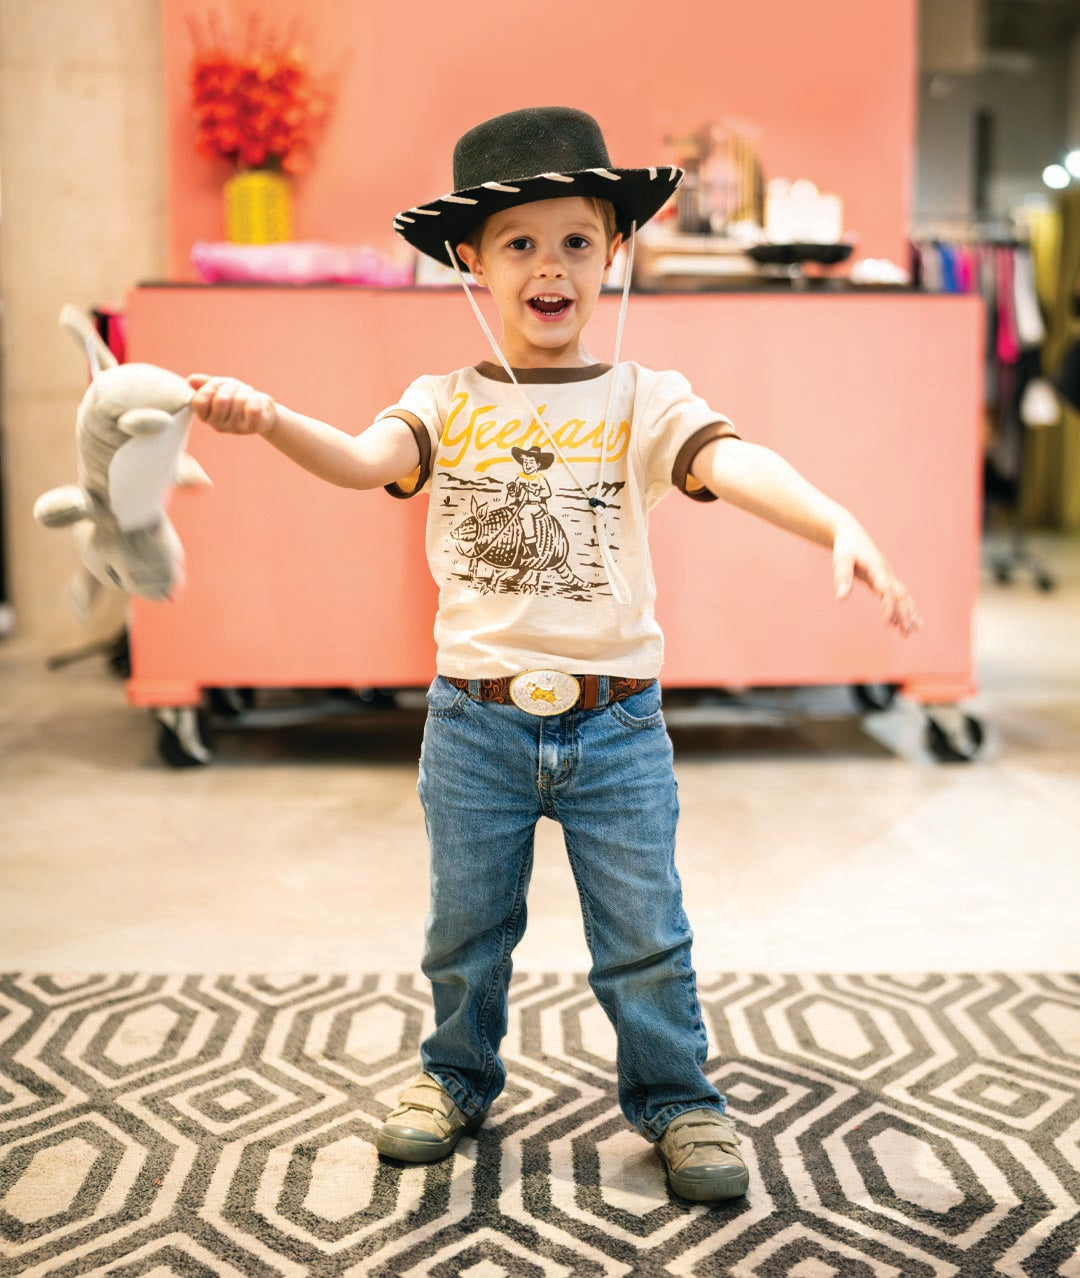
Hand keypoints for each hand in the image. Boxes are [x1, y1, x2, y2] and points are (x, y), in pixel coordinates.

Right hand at [188, 374, 276, 436]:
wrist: (262, 409)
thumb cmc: (237, 396)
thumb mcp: (220, 386)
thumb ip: (205, 383)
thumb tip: (191, 380)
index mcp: (206, 416)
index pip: (199, 401)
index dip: (209, 387)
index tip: (217, 384)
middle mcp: (218, 425)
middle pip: (221, 400)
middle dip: (230, 387)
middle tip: (236, 389)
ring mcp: (235, 428)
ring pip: (239, 401)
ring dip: (245, 391)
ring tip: (247, 395)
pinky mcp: (253, 427)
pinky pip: (253, 408)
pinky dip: (256, 398)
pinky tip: (256, 401)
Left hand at [833, 519, 921, 635]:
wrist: (851, 534)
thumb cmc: (845, 547)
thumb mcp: (841, 560)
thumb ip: (842, 577)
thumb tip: (841, 598)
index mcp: (877, 568)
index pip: (887, 590)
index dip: (889, 606)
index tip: (888, 624)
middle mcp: (886, 573)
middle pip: (900, 595)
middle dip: (904, 614)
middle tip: (907, 632)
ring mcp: (888, 576)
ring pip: (902, 596)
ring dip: (908, 613)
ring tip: (911, 632)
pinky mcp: (885, 580)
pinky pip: (898, 596)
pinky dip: (904, 608)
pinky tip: (908, 622)